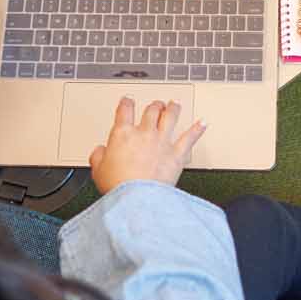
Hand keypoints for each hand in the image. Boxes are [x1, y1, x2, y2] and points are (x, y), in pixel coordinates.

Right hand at [88, 97, 206, 191]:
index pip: (125, 111)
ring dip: (173, 109)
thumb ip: (98, 157)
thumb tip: (99, 151)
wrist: (137, 199)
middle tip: (155, 104)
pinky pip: (190, 138)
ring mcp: (162, 142)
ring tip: (175, 104)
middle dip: (154, 105)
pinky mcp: (177, 155)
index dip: (126, 103)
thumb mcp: (98, 171)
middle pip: (151, 111)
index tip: (128, 100)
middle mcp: (144, 134)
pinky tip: (203, 123)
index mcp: (123, 135)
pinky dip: (197, 129)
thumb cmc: (119, 187)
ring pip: (170, 118)